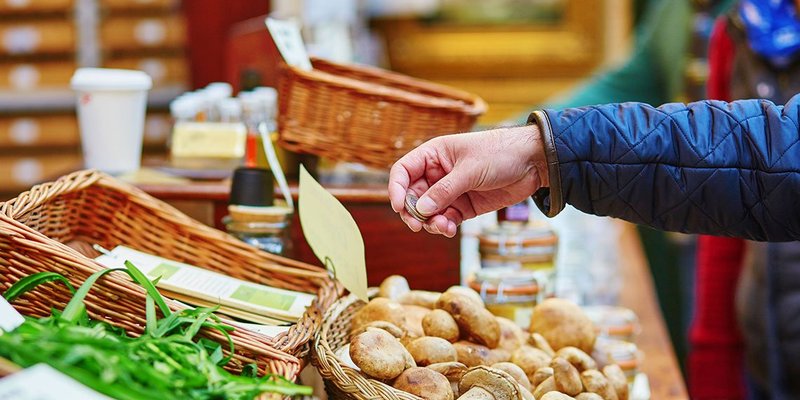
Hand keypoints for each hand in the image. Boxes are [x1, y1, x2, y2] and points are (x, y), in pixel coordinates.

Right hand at [388, 124, 548, 236]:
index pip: (404, 171)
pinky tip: (449, 229)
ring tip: (443, 226)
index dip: (396, 188)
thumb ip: (445, 190)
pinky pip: (445, 219)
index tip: (398, 206)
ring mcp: (451, 191)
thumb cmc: (500, 153)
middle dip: (413, 211)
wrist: (534, 163)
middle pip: (412, 195)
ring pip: (428, 211)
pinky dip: (443, 226)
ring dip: (430, 222)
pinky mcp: (464, 206)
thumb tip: (422, 208)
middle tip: (418, 225)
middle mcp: (438, 173)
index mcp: (434, 154)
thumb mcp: (470, 170)